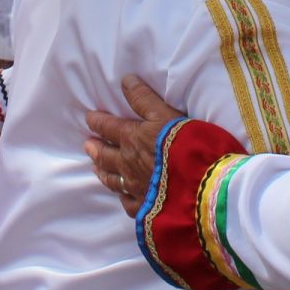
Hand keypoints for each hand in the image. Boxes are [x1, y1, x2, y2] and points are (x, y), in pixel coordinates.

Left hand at [84, 75, 184, 217]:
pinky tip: (122, 196)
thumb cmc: (188, 146)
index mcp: (133, 139)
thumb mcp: (168, 114)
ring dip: (103, 171)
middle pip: (105, 156)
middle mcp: (128, 165)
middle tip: (87, 144)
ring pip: (112, 180)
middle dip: (95, 148)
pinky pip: (128, 203)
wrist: (202, 188)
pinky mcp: (146, 209)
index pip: (107, 127)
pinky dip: (123, 197)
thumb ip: (144, 99)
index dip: (97, 121)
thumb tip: (125, 80)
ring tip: (96, 168)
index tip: (89, 118)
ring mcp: (136, 189)